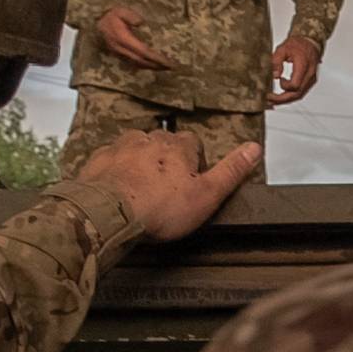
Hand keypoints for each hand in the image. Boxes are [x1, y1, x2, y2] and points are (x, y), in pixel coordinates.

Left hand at [70, 127, 263, 242]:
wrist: (108, 213)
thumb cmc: (160, 207)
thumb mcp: (207, 195)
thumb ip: (231, 171)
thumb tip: (254, 148)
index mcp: (178, 146)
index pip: (192, 144)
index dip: (193, 162)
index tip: (191, 180)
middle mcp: (149, 139)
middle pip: (162, 142)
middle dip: (164, 159)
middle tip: (165, 187)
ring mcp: (120, 147)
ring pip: (134, 147)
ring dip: (138, 161)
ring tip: (139, 187)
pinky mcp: (98, 160)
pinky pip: (109, 159)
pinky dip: (113, 170)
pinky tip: (114, 188)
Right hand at [92, 7, 169, 69]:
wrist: (95, 21)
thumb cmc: (110, 14)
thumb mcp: (120, 10)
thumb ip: (131, 16)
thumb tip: (141, 22)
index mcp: (123, 39)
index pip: (143, 51)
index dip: (156, 58)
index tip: (167, 62)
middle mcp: (121, 49)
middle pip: (142, 61)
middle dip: (156, 65)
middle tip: (171, 67)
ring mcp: (119, 53)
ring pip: (137, 63)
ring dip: (151, 67)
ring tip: (164, 68)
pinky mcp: (118, 54)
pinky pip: (133, 63)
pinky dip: (143, 65)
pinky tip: (151, 65)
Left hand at [267, 36, 323, 104]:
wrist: (311, 42)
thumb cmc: (299, 44)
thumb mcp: (283, 48)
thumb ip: (277, 61)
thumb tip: (274, 75)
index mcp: (304, 66)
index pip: (295, 85)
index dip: (283, 87)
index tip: (276, 81)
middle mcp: (309, 75)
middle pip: (297, 94)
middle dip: (282, 99)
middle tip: (269, 100)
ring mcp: (311, 79)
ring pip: (299, 95)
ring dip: (285, 99)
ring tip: (273, 100)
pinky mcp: (309, 81)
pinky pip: (300, 92)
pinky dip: (290, 95)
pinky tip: (281, 96)